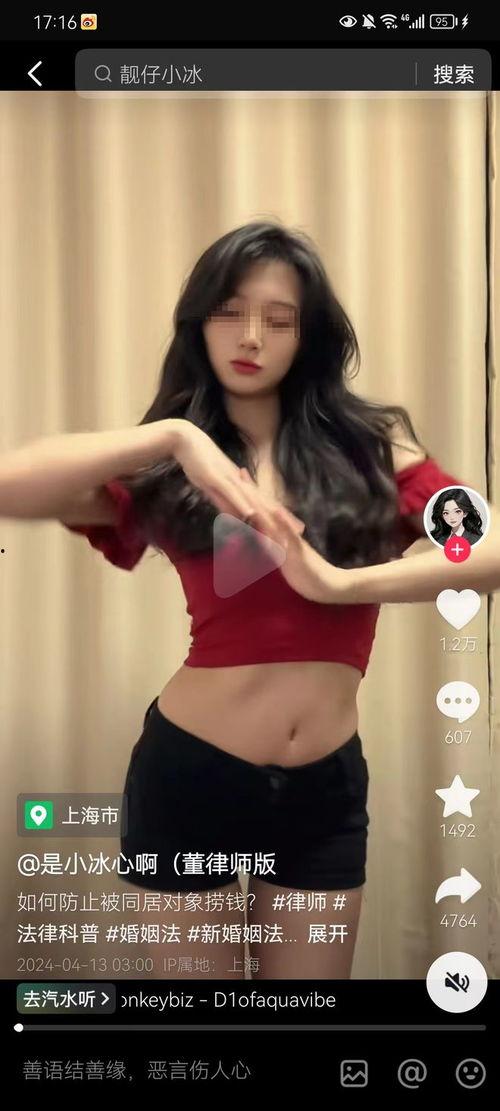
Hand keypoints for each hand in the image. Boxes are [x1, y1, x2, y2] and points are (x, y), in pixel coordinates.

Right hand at [173, 421, 305, 540]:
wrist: (185, 439)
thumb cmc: (198, 462)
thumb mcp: (212, 487)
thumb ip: (223, 501)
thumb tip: (232, 516)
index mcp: (241, 484)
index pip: (264, 502)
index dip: (280, 515)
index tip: (294, 527)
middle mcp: (241, 482)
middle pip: (265, 503)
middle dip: (282, 520)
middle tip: (299, 533)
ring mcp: (230, 480)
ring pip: (252, 501)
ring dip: (266, 517)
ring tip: (280, 532)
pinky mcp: (217, 478)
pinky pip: (232, 492)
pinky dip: (242, 504)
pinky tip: (251, 514)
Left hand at [239, 468, 350, 603]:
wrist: (327, 585)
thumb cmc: (304, 574)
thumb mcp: (283, 560)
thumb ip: (273, 547)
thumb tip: (259, 540)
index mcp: (280, 535)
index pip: (262, 512)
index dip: (250, 497)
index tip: (237, 478)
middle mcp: (284, 533)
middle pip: (265, 510)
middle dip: (251, 492)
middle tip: (238, 472)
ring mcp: (291, 540)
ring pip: (273, 519)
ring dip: (261, 503)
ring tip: (249, 487)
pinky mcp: (298, 550)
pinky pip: (289, 535)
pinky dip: (282, 523)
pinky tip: (275, 511)